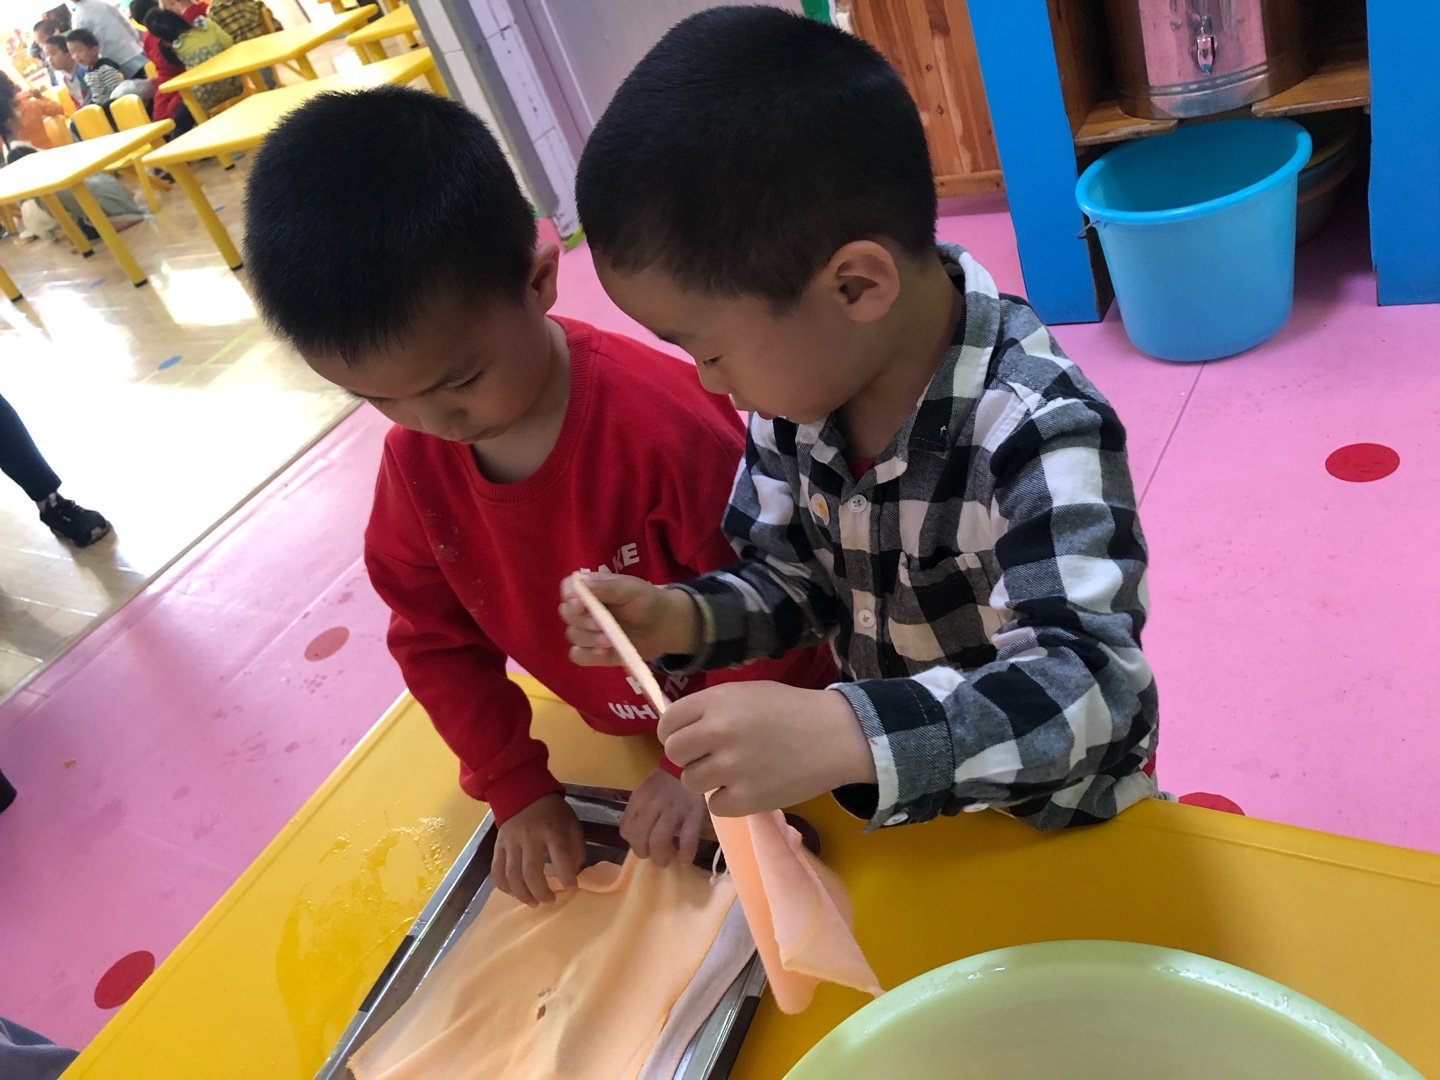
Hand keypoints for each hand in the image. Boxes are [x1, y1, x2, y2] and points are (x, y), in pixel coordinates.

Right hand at [492, 792, 584, 906]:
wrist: (523, 793)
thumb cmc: (553, 812)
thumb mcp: (572, 823)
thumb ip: (575, 848)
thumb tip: (574, 872)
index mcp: (552, 830)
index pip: (560, 856)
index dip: (567, 876)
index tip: (572, 889)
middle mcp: (529, 837)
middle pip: (531, 871)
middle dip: (541, 892)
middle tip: (550, 901)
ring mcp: (511, 842)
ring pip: (512, 874)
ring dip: (522, 894)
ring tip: (533, 903)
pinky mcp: (498, 845)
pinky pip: (497, 870)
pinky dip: (504, 886)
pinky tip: (514, 894)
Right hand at [560, 572, 698, 664]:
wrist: (664, 627)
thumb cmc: (647, 601)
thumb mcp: (631, 590)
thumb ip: (606, 588)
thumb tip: (580, 584)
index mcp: (591, 588)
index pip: (568, 588)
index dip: (569, 596)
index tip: (579, 605)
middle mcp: (585, 609)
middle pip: (566, 614)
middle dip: (582, 621)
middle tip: (601, 625)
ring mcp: (588, 631)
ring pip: (572, 636)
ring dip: (589, 639)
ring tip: (610, 641)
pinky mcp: (593, 651)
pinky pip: (578, 656)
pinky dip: (588, 656)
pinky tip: (604, 653)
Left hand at [620, 766, 707, 867]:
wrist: (691, 762)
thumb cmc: (667, 781)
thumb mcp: (646, 791)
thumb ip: (640, 811)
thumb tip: (639, 837)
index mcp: (639, 799)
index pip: (626, 829)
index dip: (632, 841)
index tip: (641, 846)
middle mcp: (653, 805)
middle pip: (640, 838)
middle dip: (644, 853)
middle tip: (653, 857)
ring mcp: (674, 809)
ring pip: (659, 840)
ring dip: (660, 857)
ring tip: (666, 861)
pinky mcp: (694, 812)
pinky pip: (687, 838)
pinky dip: (685, 853)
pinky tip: (685, 860)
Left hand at [659, 682, 877, 816]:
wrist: (835, 736)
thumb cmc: (789, 709)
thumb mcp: (745, 693)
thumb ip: (709, 707)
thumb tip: (676, 727)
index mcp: (717, 701)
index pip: (668, 723)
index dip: (673, 732)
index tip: (686, 738)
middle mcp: (719, 732)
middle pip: (674, 753)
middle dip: (688, 756)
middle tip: (710, 756)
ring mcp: (732, 768)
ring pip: (690, 781)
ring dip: (706, 779)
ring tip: (732, 771)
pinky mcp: (746, 799)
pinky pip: (715, 805)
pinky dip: (727, 800)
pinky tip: (746, 787)